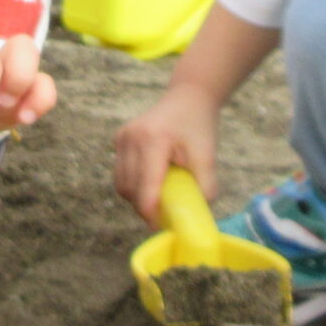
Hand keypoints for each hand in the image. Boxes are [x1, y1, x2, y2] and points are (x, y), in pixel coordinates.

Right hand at [112, 83, 220, 225]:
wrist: (187, 98)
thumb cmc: (198, 127)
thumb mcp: (207, 156)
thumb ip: (204, 187)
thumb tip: (196, 217)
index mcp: (154, 140)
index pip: (145, 188)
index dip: (150, 213)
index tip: (160, 227)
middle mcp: (131, 138)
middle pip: (130, 189)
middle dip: (144, 207)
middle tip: (163, 215)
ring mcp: (122, 137)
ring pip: (121, 184)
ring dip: (137, 197)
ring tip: (157, 196)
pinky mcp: (118, 138)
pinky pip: (120, 173)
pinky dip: (133, 184)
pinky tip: (150, 180)